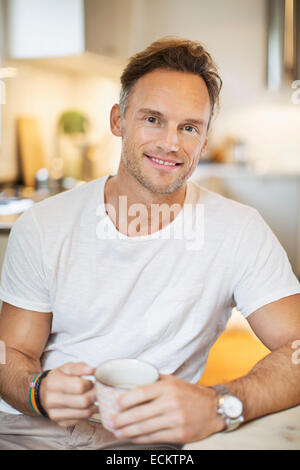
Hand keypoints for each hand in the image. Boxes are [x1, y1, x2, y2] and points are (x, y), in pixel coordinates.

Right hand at [39, 362, 97, 427]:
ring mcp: (55, 414)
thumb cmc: (58, 379)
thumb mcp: (66, 368)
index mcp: (54, 383)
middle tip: (98, 390)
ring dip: (94, 405)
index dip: (91, 384)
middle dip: (95, 395)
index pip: (80, 386)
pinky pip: (81, 420)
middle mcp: (52, 400)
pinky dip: (89, 413)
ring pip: (84, 413)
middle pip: (84, 401)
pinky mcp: (61, 423)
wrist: (42, 393)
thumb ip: (80, 367)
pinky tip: (89, 406)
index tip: (93, 382)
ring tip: (95, 398)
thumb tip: (92, 370)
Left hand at [108, 374, 224, 443]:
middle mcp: (171, 403)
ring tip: (117, 431)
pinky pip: (154, 437)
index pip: (140, 392)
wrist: (213, 408)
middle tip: (110, 421)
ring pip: (145, 428)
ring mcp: (175, 420)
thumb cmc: (190, 393)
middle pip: (139, 413)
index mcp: (168, 387)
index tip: (115, 404)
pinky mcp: (179, 434)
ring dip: (127, 431)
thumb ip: (154, 380)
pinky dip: (140, 439)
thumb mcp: (173, 381)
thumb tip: (131, 379)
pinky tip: (132, 437)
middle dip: (121, 420)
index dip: (124, 400)